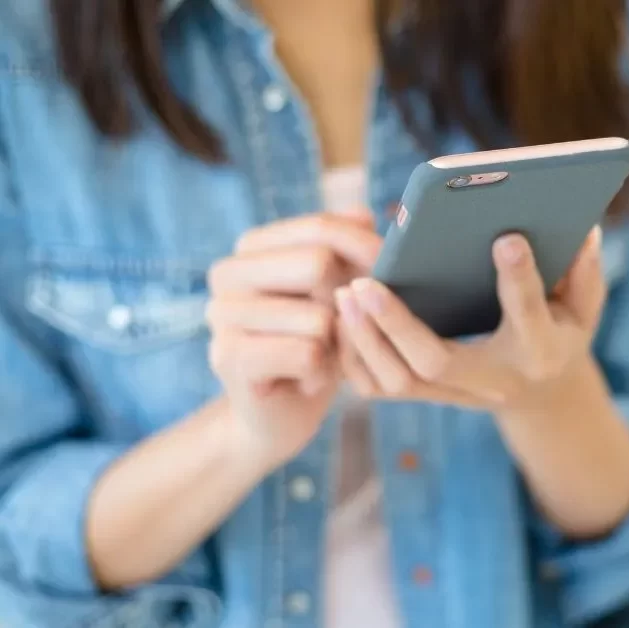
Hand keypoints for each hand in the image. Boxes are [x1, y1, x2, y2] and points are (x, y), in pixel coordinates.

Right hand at [206, 212, 381, 468]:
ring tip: (319, 356)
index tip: (376, 281)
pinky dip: (321, 372)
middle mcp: (227, 272)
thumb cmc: (317, 345)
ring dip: (335, 345)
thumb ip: (350, 248)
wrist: (283, 414)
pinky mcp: (228, 357)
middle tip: (339, 330)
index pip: (321, 227)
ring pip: (318, 316)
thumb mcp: (342, 291)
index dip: (365, 253)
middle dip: (348, 303)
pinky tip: (307, 378)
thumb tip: (363, 214)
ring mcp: (221, 314)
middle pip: (319, 263)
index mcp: (252, 247)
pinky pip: (307, 353)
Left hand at [335, 227, 605, 410]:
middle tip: (364, 282)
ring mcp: (458, 394)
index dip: (519, 279)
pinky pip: (380, 388)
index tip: (505, 237)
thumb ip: (584, 272)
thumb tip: (583, 230)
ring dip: (365, 340)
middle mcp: (494, 380)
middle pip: (436, 361)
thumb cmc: (560, 332)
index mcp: (540, 351)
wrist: (542, 394)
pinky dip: (354, 357)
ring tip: (344, 294)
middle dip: (396, 324)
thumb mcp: (585, 307)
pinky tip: (342, 318)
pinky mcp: (430, 396)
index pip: (528, 315)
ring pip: (399, 381)